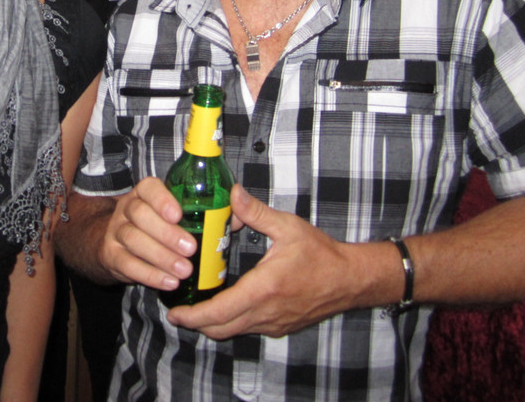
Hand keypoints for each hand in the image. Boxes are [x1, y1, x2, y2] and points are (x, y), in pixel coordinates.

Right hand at [98, 176, 197, 290]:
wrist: (119, 244)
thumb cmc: (160, 226)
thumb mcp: (177, 214)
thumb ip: (208, 212)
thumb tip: (237, 209)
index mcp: (144, 193)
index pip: (148, 188)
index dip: (162, 200)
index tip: (178, 215)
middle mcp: (127, 208)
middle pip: (140, 214)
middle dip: (166, 233)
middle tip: (191, 248)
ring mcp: (116, 231)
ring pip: (133, 239)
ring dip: (161, 257)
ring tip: (185, 270)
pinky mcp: (111, 255)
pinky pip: (127, 264)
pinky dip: (150, 275)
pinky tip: (170, 282)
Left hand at [166, 185, 367, 339]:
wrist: (351, 279)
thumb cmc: (321, 254)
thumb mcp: (287, 227)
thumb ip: (255, 212)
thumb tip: (233, 194)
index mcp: (263, 289)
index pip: (219, 312)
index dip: (193, 316)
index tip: (174, 312)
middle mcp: (266, 313)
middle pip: (220, 329)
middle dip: (195, 323)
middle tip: (177, 310)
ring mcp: (274, 323)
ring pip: (234, 331)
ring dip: (213, 323)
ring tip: (196, 307)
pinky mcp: (281, 327)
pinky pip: (248, 328)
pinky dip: (231, 322)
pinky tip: (226, 305)